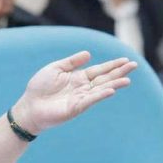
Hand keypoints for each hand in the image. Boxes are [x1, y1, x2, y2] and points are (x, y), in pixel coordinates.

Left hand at [12, 51, 136, 134]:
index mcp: (78, 78)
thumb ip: (71, 62)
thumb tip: (89, 54)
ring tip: (127, 80)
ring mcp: (80, 98)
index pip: (99, 70)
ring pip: (101, 90)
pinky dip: (100, 95)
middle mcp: (82, 88)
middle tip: (134, 65)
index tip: (125, 59)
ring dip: (114, 84)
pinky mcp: (76, 108)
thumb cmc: (39, 87)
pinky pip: (90, 100)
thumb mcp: (55, 69)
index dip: (112, 65)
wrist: (29, 106)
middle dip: (119, 72)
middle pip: (104, 79)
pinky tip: (111, 90)